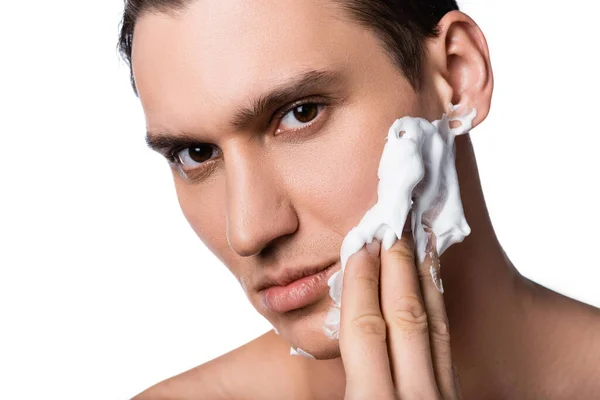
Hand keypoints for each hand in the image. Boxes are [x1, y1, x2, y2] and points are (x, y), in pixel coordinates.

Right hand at [339, 228, 461, 398]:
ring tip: (424, 240)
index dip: (361, 281)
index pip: (364, 327)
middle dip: (399, 263)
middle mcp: (415, 396)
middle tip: (397, 222)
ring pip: (436, 326)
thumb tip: (325, 335)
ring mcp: (443, 399)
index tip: (362, 244)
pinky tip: (432, 292)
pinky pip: (447, 346)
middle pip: (406, 315)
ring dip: (427, 278)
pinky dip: (438, 310)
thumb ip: (334, 382)